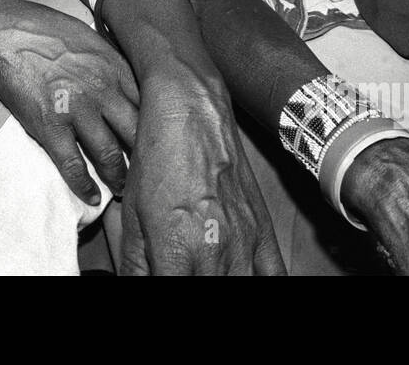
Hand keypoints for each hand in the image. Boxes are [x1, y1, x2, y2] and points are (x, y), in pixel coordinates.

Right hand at [0, 0, 139, 205]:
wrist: (6, 34)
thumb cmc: (49, 33)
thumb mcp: (93, 40)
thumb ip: (116, 64)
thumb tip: (136, 84)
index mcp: (116, 68)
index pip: (151, 106)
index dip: (159, 129)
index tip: (162, 145)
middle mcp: (103, 90)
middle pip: (138, 133)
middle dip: (147, 159)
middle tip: (150, 176)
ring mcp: (78, 109)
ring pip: (110, 154)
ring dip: (119, 177)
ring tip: (123, 190)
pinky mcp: (51, 126)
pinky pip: (73, 165)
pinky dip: (84, 186)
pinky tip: (92, 197)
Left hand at [119, 80, 285, 274]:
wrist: (192, 115)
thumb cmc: (160, 159)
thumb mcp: (132, 216)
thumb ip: (135, 265)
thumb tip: (135, 286)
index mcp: (178, 251)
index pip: (172, 294)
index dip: (162, 292)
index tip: (161, 279)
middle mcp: (215, 253)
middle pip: (210, 293)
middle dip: (190, 286)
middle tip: (180, 273)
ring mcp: (244, 243)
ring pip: (242, 287)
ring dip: (223, 285)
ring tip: (206, 274)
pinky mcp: (263, 231)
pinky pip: (276, 276)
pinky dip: (262, 282)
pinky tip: (243, 277)